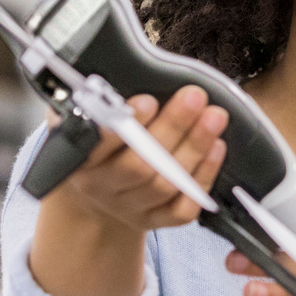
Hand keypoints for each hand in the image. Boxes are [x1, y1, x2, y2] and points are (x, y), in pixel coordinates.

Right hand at [29, 86, 226, 295]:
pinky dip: (203, 177)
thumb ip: (96, 101)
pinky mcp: (155, 221)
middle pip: (138, 166)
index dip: (121, 127)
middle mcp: (102, 188)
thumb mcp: (86, 117)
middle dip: (171, 128)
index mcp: (79, 159)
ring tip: (214, 117)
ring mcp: (129, 209)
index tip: (147, 100)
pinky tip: (216, 148)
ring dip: (194, 148)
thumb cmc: (99, 141)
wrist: (99, 192)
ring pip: (165, 185)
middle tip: (195, 97)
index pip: (97, 145)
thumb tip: (124, 73)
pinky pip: (183, 208)